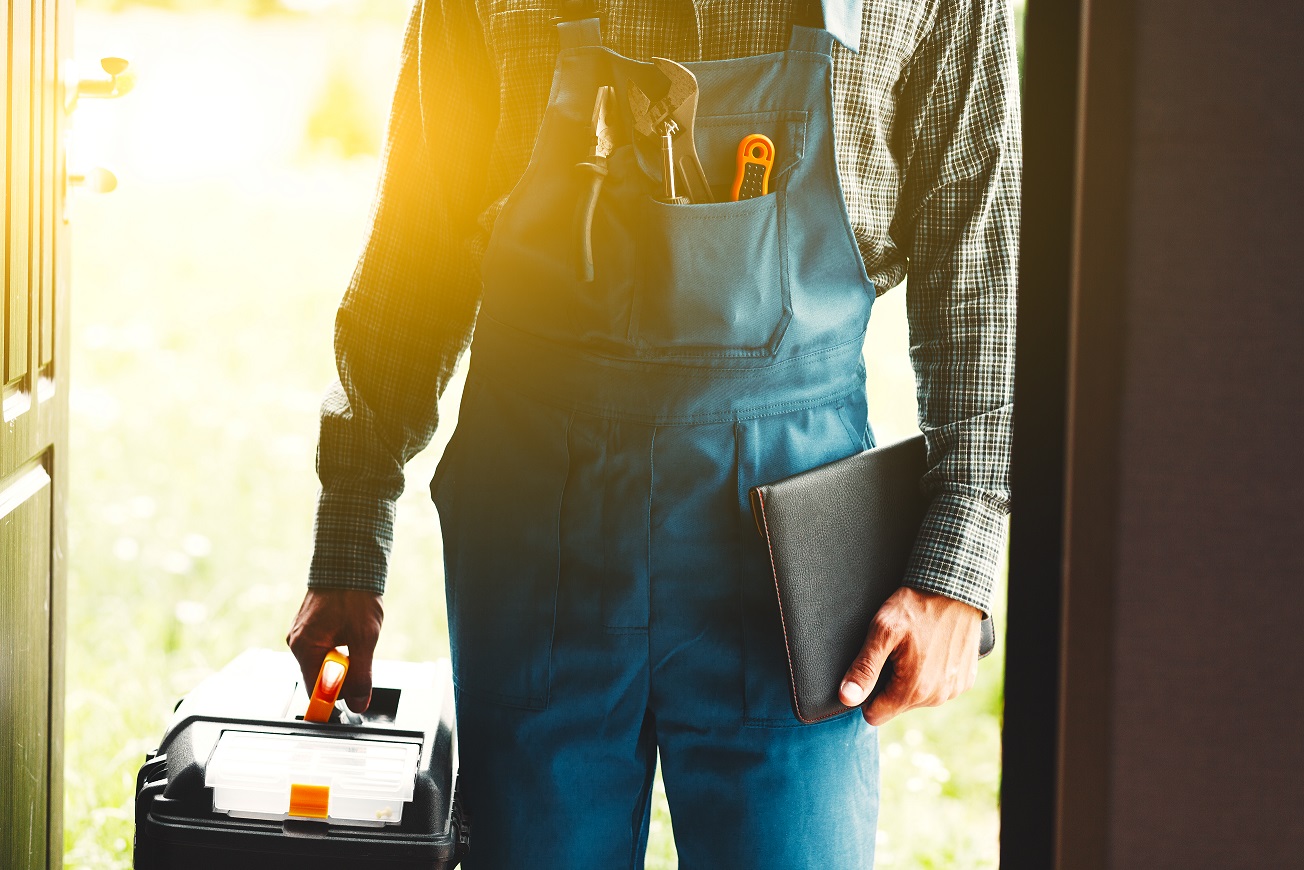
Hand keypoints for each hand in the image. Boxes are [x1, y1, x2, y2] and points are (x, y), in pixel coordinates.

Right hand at [286, 588, 383, 712]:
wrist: (350, 563)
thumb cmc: (355, 596)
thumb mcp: (365, 639)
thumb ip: (362, 675)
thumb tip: (360, 703)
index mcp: (304, 648)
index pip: (314, 691)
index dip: (335, 698)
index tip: (353, 699)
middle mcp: (296, 642)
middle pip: (319, 678)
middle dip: (343, 675)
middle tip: (361, 657)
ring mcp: (300, 634)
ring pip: (322, 663)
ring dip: (343, 660)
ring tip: (357, 638)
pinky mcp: (308, 628)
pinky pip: (322, 649)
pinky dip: (339, 648)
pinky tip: (350, 632)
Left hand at [838, 586, 981, 725]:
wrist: (956, 588)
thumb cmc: (916, 606)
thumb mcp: (882, 631)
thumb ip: (864, 668)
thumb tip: (847, 698)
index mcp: (913, 690)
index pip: (875, 715)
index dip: (867, 693)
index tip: (873, 667)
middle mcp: (936, 697)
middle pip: (896, 705)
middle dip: (890, 683)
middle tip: (895, 651)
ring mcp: (953, 690)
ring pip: (917, 698)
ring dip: (911, 679)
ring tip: (914, 647)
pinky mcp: (965, 680)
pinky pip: (938, 688)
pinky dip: (932, 673)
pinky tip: (932, 649)